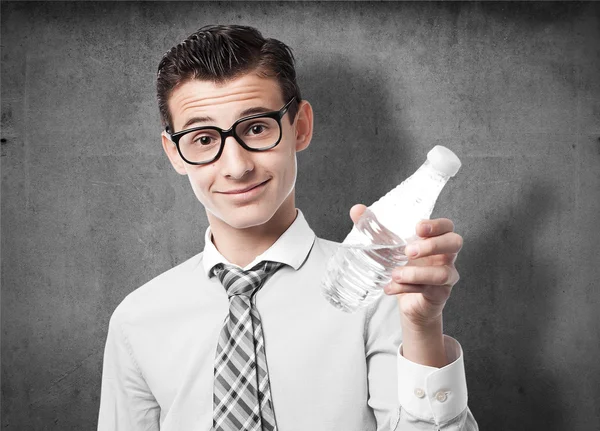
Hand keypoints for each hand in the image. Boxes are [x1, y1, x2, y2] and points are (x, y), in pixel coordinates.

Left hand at [349, 204, 462, 328]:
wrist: (408, 300)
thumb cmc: (403, 266)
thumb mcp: (388, 247)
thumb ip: (374, 229)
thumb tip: (356, 209)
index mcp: (436, 239)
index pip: (447, 226)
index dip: (437, 225)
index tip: (418, 228)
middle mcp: (446, 256)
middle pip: (455, 243)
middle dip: (432, 245)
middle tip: (408, 251)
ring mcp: (446, 276)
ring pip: (443, 272)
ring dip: (417, 273)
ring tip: (394, 274)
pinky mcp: (439, 294)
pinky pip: (428, 290)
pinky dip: (406, 289)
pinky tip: (389, 288)